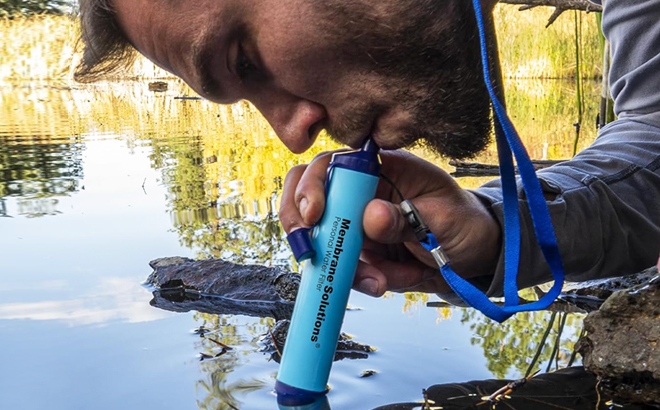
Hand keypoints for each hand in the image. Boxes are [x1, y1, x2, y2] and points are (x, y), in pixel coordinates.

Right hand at [278, 149, 501, 295]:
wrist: (473, 254)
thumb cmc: (463, 223)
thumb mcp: (443, 219)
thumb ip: (407, 217)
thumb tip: (370, 215)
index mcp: (382, 169)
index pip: (332, 164)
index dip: (313, 185)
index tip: (314, 215)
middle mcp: (361, 192)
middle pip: (307, 197)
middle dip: (303, 227)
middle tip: (311, 253)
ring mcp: (356, 223)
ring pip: (323, 241)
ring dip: (346, 267)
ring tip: (383, 280)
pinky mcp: (358, 251)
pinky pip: (343, 268)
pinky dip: (363, 280)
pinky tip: (393, 280)